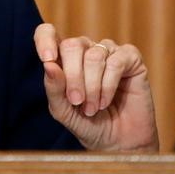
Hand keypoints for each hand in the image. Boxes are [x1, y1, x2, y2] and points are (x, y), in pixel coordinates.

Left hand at [33, 23, 158, 150]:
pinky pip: (115, 62)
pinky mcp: (130, 58)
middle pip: (71, 45)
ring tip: (93, 108)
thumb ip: (53, 88)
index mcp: (63, 57)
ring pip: (94, 56)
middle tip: (77, 101)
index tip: (47, 59)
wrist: (117, 142)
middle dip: (73, 77)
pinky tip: (105, 101)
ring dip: (92, 87)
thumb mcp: (63, 110)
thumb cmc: (87, 123)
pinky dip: (108, 86)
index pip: (47, 32)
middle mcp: (85, 49)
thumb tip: (48, 64)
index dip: (44, 39)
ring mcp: (108, 51)